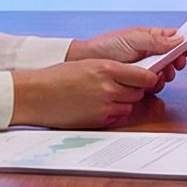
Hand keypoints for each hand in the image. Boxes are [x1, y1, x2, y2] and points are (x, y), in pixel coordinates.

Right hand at [10, 58, 157, 128]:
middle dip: (135, 90)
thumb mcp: (88, 65)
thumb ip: (112, 69)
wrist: (36, 94)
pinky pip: (116, 118)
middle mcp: (108, 88)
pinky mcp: (98, 121)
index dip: (149, 77)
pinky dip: (112, 113)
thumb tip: (133, 75)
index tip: (150, 77)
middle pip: (138, 92)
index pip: (143, 76)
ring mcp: (104, 106)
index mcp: (107, 68)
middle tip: (124, 87)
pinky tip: (98, 106)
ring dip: (123, 103)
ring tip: (106, 97)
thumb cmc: (58, 76)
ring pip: (129, 106)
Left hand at [68, 26, 186, 89]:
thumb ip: (155, 40)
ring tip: (163, 73)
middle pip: (174, 57)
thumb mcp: (132, 39)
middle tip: (177, 64)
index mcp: (151, 37)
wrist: (87, 63)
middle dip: (178, 61)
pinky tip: (151, 83)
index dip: (184, 43)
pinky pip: (155, 84)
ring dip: (168, 73)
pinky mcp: (140, 82)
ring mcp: (146, 68)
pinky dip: (156, 84)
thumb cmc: (106, 46)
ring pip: (167, 72)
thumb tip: (177, 39)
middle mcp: (151, 52)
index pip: (174, 39)